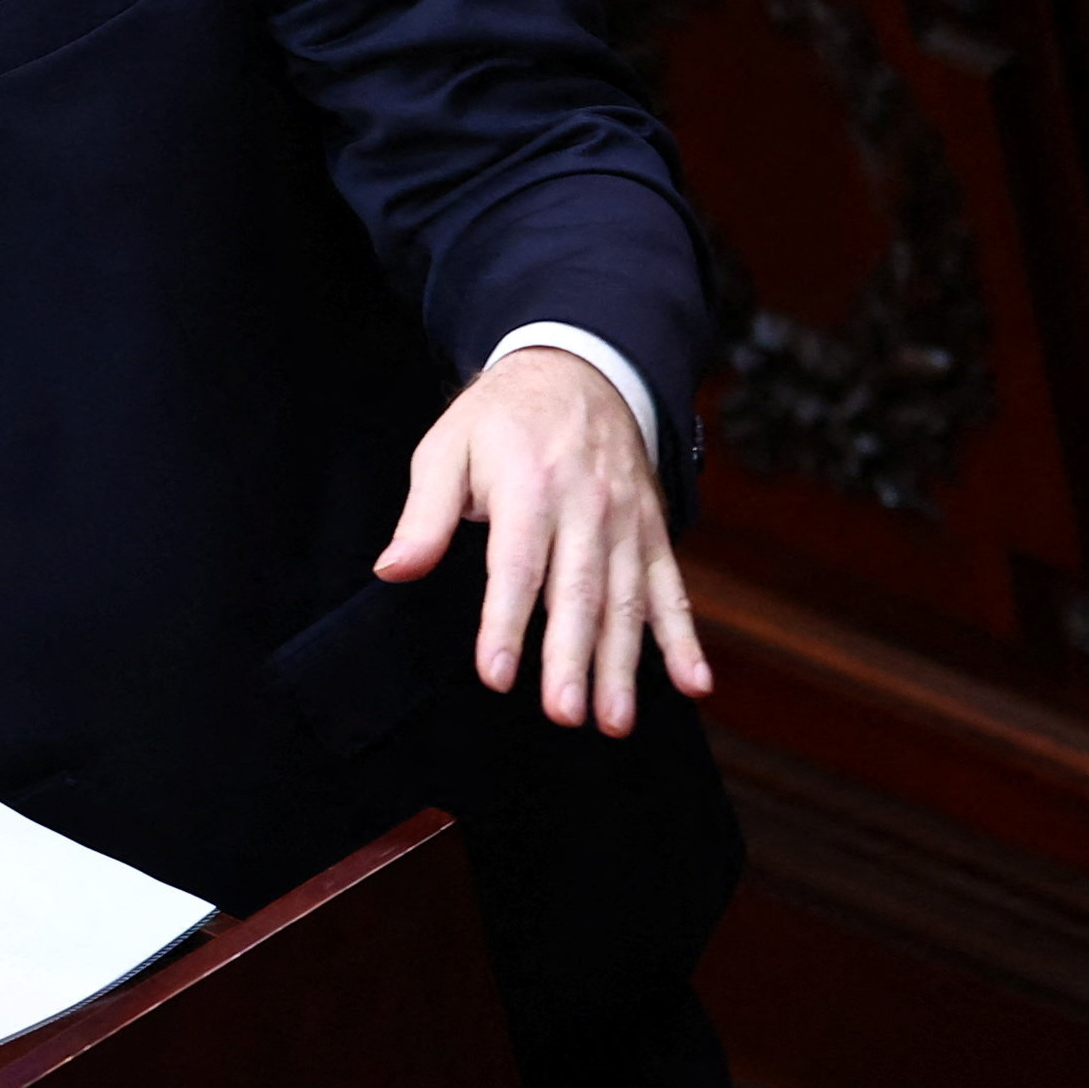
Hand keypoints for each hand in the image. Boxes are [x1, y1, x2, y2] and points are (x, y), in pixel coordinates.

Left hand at [373, 348, 712, 735]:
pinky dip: (685, 638)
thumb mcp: (447, 447)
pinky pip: (673, 588)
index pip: (517, 565)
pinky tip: (695, 684)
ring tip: (613, 720)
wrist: (578, 367)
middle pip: (578, 592)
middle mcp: (585, 506)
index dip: (505, 621)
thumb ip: (424, 514)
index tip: (495, 674)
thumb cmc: (499, 419)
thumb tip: (393, 569)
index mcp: (529, 486)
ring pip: (626, 601)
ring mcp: (627, 521)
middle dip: (571, 658)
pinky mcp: (653, 531)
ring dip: (624, 665)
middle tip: (564, 714)